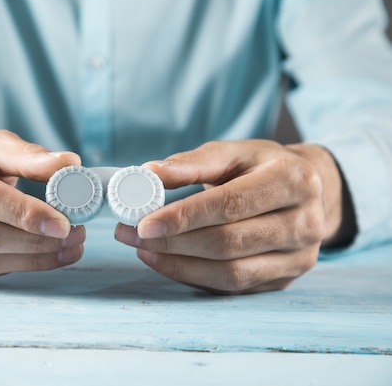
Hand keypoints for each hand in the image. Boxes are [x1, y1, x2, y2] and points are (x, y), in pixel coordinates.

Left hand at [115, 140, 343, 294]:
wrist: (309, 190)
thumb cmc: (263, 166)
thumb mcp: (233, 152)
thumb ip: (192, 162)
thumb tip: (147, 174)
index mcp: (293, 180)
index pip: (231, 204)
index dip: (184, 217)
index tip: (143, 223)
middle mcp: (305, 222)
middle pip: (228, 243)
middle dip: (172, 243)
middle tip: (132, 235)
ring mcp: (300, 257)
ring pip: (231, 274)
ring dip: (179, 265)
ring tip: (143, 250)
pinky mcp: (286, 279)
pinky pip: (234, 288)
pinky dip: (195, 277)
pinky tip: (168, 263)